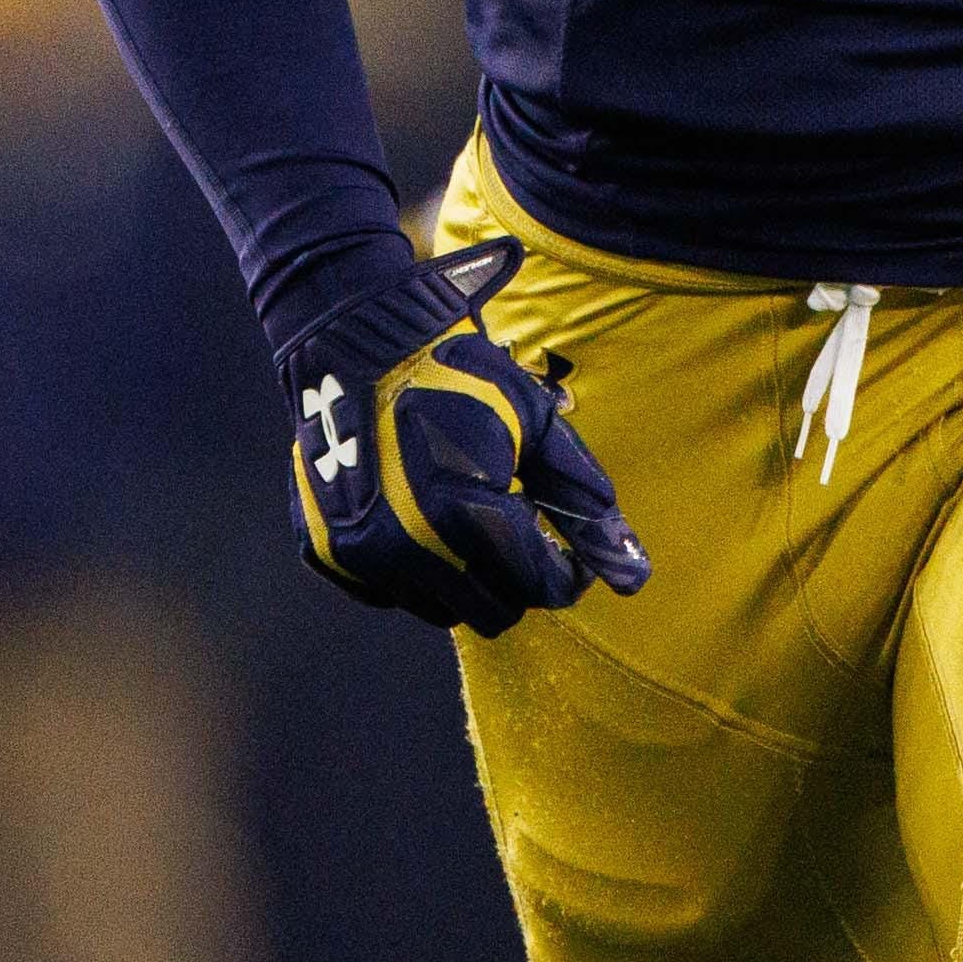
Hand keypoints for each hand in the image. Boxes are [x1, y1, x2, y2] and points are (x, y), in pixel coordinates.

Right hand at [279, 238, 646, 635]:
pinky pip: (391, 593)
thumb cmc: (462, 380)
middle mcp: (410, 551)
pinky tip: (424, 519)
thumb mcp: (540, 428)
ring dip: (468, 578)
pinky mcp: (327, 555)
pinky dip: (418, 571)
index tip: (569, 547)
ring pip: (442, 609)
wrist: (361, 349)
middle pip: (494, 611)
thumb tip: (635, 578)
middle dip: (519, 579)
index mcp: (469, 518)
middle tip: (520, 529)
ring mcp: (362, 557)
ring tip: (471, 517)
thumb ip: (584, 505)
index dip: (569, 572)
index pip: (542, 588)